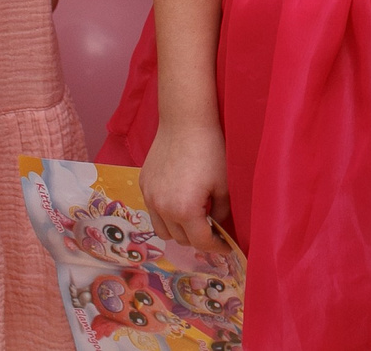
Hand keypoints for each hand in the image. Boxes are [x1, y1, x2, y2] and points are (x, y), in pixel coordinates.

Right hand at [140, 119, 230, 252]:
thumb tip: (218, 226)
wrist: (185, 122)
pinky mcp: (144, 184)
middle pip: (180, 239)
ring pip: (163, 230)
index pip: (201, 242)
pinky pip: (153, 210)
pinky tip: (178, 200)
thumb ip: (221, 213)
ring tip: (193, 219)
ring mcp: (150, 197)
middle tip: (212, 231)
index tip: (226, 247)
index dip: (217, 248)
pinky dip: (166, 213)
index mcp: (185, 211)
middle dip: (198, 239)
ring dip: (178, 230)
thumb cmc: (210, 150)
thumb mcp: (223, 185)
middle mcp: (162, 209)